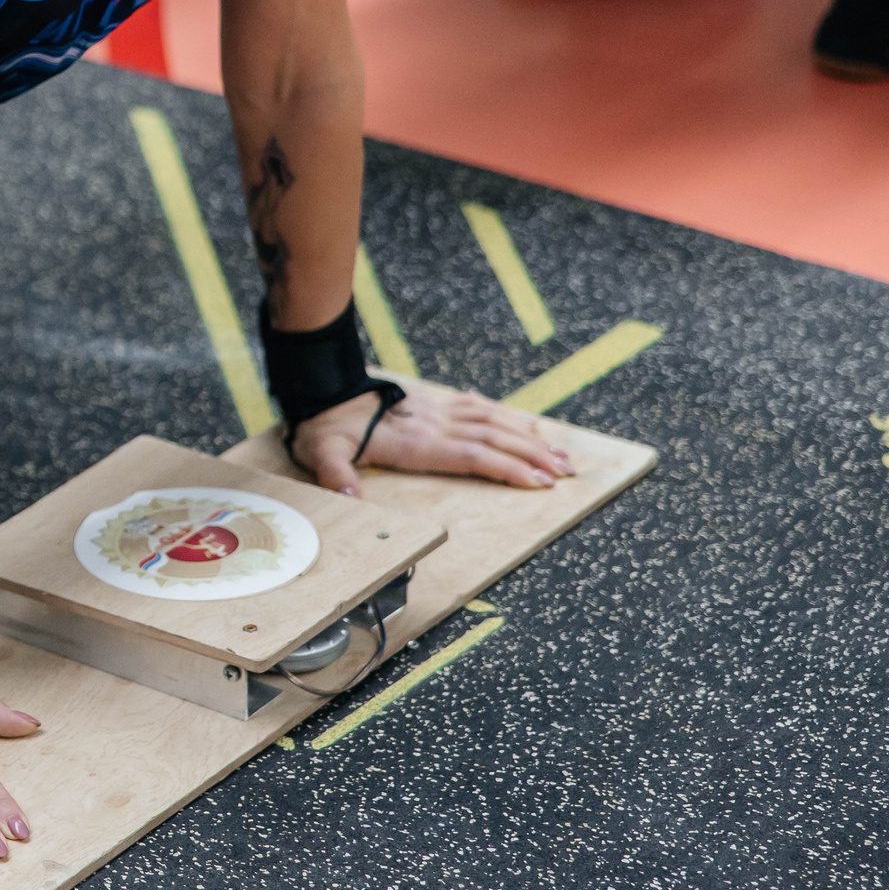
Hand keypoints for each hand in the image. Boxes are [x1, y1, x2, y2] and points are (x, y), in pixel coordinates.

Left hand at [291, 374, 576, 495]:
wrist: (321, 390)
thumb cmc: (324, 428)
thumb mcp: (322, 455)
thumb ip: (337, 476)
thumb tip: (348, 499)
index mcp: (417, 443)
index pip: (473, 455)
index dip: (507, 468)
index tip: (539, 482)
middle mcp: (434, 424)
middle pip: (493, 437)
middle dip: (533, 454)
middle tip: (568, 472)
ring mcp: (434, 412)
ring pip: (490, 420)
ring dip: (526, 435)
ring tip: (558, 451)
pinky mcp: (430, 404)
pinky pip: (473, 406)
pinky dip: (499, 414)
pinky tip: (516, 421)